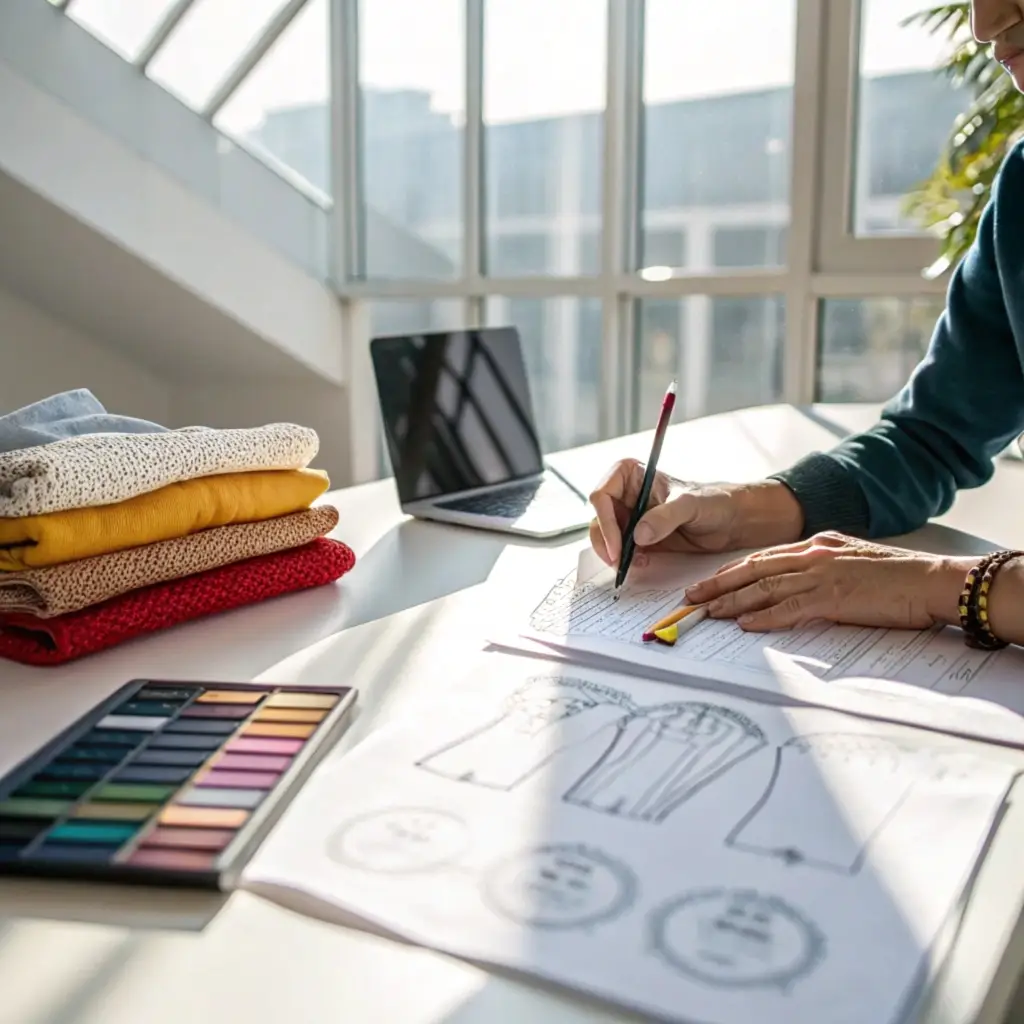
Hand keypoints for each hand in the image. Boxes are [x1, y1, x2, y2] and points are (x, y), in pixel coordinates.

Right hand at [588, 459, 804, 567]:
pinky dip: (625, 561)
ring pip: (605, 537)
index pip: (602, 495)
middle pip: (598, 519)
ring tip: (632, 565)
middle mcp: (625, 495)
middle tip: (620, 562)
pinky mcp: (638, 538)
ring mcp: (630, 517)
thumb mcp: (690, 505)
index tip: (618, 544)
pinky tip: (641, 564)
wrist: (732, 521)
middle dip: (606, 542)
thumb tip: (638, 535)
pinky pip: (620, 551)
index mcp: (631, 475)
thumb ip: (664, 517)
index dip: (604, 520)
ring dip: (614, 554)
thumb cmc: (714, 501)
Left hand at [684, 532, 969, 631]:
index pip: (763, 558)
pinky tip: (744, 625)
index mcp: (816, 545)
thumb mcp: (852, 561)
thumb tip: (798, 584)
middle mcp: (813, 556)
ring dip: (732, 602)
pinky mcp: (833, 598)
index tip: (710, 582)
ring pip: (764, 588)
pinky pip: (790, 608)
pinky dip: (764, 616)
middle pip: (754, 569)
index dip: (732, 571)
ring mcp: (821, 575)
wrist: (932, 580)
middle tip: (691, 598)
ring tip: (707, 612)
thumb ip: (822, 567)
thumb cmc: (897, 576)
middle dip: (719, 584)